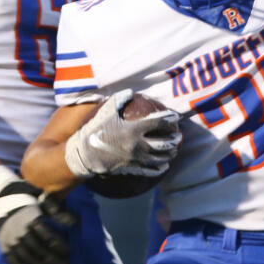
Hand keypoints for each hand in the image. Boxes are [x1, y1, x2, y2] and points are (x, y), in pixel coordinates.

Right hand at [0, 165, 75, 263]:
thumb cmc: (25, 197)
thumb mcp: (42, 200)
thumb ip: (58, 213)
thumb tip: (77, 224)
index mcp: (32, 218)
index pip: (49, 237)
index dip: (61, 247)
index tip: (71, 253)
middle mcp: (21, 231)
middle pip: (40, 251)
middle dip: (54, 260)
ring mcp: (11, 241)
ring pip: (28, 259)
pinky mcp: (3, 247)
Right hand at [64, 90, 181, 177]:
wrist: (83, 153)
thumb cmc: (95, 129)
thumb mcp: (106, 110)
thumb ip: (120, 99)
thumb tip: (131, 92)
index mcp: (133, 129)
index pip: (158, 123)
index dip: (169, 118)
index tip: (176, 116)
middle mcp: (137, 145)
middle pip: (164, 144)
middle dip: (175, 139)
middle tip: (179, 136)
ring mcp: (135, 159)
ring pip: (159, 158)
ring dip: (170, 154)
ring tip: (174, 150)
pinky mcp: (131, 169)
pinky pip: (150, 171)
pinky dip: (160, 168)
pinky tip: (164, 166)